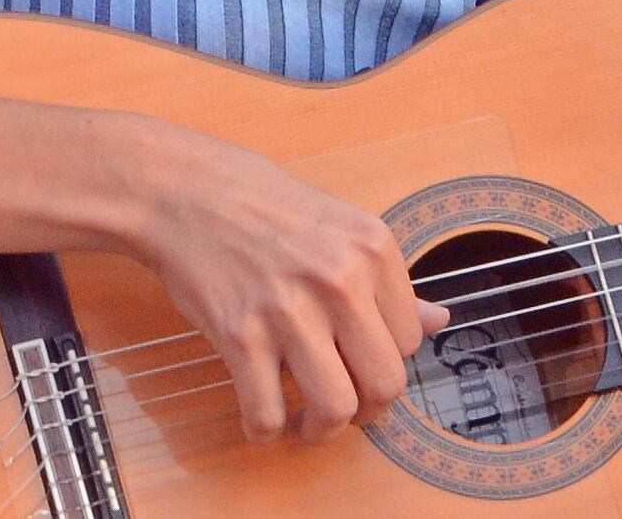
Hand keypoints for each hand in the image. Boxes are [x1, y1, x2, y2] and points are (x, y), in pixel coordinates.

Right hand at [108, 118, 450, 444]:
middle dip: (368, 411)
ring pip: (337, 408)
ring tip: (306, 421)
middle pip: (385, 383)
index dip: (386, 362)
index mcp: (372, 248)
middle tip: (345, 408)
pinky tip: (262, 418)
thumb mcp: (339, 226)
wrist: (183, 191)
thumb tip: (438, 321)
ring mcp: (290, 309)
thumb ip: (388, 280)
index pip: (410, 341)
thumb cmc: (260, 205)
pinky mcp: (240, 334)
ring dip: (321, 430)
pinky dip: (265, 431)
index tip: (362, 364)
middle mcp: (339, 279)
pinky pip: (267, 413)